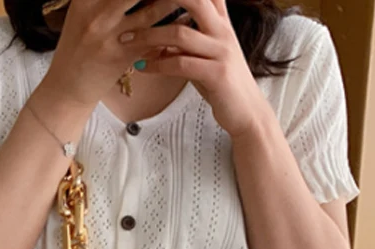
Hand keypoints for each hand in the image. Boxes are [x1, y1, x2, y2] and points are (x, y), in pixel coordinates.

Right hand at [41, 0, 186, 107]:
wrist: (66, 89)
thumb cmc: (78, 49)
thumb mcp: (83, 15)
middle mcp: (96, 13)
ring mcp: (109, 36)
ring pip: (152, 8)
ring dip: (173, 1)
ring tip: (193, 0)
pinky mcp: (122, 57)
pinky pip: (154, 38)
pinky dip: (172, 29)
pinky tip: (186, 21)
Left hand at [118, 0, 271, 136]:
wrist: (247, 112)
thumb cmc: (222, 84)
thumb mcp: (204, 57)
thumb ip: (185, 44)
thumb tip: (156, 39)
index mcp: (221, 22)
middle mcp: (223, 31)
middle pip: (195, 0)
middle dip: (163, 0)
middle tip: (136, 3)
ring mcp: (221, 51)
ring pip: (180, 34)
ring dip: (149, 36)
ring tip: (127, 40)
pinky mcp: (217, 73)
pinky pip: (181, 64)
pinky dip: (157, 64)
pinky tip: (142, 66)